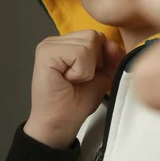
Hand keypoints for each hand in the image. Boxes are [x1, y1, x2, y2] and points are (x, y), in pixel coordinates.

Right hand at [24, 30, 124, 147]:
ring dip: (86, 69)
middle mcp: (55, 40)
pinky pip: (80, 53)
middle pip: (94, 36)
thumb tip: (113, 44)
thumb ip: (110, 58)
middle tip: (79, 79)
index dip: (101, 58)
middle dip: (94, 62)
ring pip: (88, 44)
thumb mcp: (102, 76)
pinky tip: (67, 80)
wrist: (59, 124)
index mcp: (67, 43)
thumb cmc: (75, 102)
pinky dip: (81, 71)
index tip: (88, 76)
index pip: (97, 36)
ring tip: (72, 80)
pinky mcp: (46, 53)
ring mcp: (48, 45)